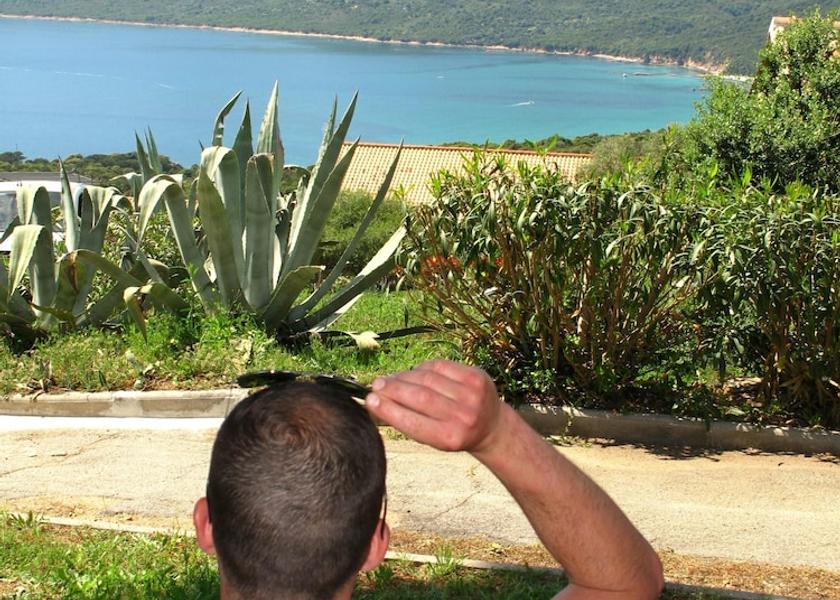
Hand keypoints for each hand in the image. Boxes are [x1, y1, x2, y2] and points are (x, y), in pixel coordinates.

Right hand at [366, 360, 504, 453]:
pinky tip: (414, 373)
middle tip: (376, 385)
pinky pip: (440, 366)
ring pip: (427, 378)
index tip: (370, 400)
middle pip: (419, 397)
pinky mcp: (476, 376)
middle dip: (393, 389)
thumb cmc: (453, 432)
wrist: (491, 427)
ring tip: (390, 379)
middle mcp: (463, 417)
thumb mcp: (434, 438)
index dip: (388, 410)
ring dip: (404, 377)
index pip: (412, 422)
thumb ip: (409, 421)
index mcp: (449, 438)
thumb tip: (375, 401)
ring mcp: (472, 395)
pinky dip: (422, 368)